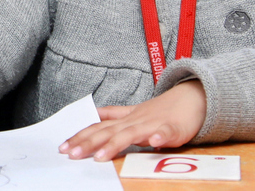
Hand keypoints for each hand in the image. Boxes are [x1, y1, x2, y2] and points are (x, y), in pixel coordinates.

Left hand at [58, 80, 206, 161]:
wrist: (191, 98)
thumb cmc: (161, 110)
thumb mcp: (134, 113)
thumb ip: (114, 115)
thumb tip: (93, 116)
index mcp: (125, 119)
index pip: (98, 127)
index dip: (80, 136)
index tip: (63, 147)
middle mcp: (135, 120)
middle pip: (108, 131)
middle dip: (88, 143)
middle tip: (71, 154)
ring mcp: (153, 123)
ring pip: (131, 134)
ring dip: (115, 144)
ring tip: (100, 156)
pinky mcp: (173, 128)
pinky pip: (166, 132)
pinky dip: (159, 136)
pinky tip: (153, 141)